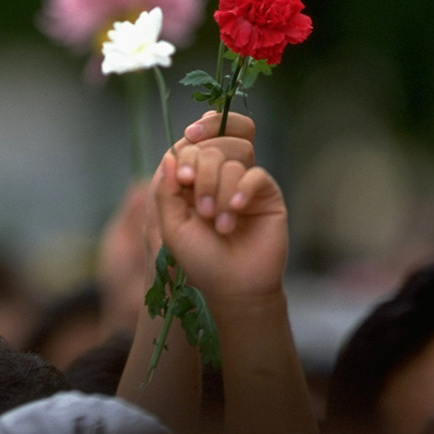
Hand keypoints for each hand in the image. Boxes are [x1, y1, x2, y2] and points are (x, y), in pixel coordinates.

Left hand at [153, 119, 285, 305]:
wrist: (234, 286)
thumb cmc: (201, 259)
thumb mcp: (173, 226)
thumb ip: (167, 191)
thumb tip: (169, 156)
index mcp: (193, 180)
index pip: (191, 147)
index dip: (187, 154)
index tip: (184, 178)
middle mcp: (218, 176)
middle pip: (212, 148)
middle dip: (204, 175)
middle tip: (203, 210)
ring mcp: (242, 183)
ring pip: (233, 161)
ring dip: (222, 192)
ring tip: (220, 225)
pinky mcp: (266, 194)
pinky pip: (256, 174)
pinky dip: (243, 189)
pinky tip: (236, 210)